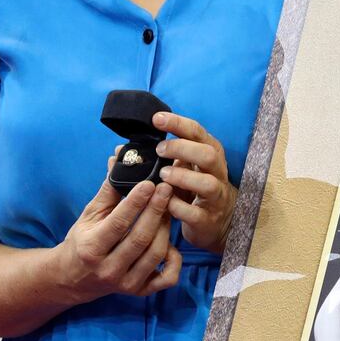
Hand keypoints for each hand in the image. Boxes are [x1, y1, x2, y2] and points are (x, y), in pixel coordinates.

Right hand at [55, 153, 180, 303]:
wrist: (73, 278)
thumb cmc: (82, 240)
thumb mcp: (89, 214)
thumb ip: (108, 190)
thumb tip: (120, 158)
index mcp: (92, 248)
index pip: (118, 223)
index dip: (135, 202)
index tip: (150, 182)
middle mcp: (109, 269)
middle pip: (140, 238)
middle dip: (156, 210)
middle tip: (166, 187)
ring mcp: (126, 283)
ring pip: (155, 254)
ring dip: (166, 228)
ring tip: (170, 206)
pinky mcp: (139, 291)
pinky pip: (165, 279)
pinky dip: (175, 261)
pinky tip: (174, 243)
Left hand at [153, 112, 236, 253]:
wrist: (217, 221)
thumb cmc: (194, 188)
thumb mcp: (184, 167)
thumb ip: (163, 155)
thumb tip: (122, 149)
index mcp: (210, 153)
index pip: (197, 132)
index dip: (177, 124)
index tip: (156, 119)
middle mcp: (217, 172)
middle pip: (208, 154)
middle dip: (182, 149)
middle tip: (160, 150)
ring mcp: (215, 196)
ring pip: (207, 183)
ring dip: (183, 177)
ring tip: (163, 175)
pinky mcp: (208, 219)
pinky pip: (194, 213)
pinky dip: (178, 207)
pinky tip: (165, 203)